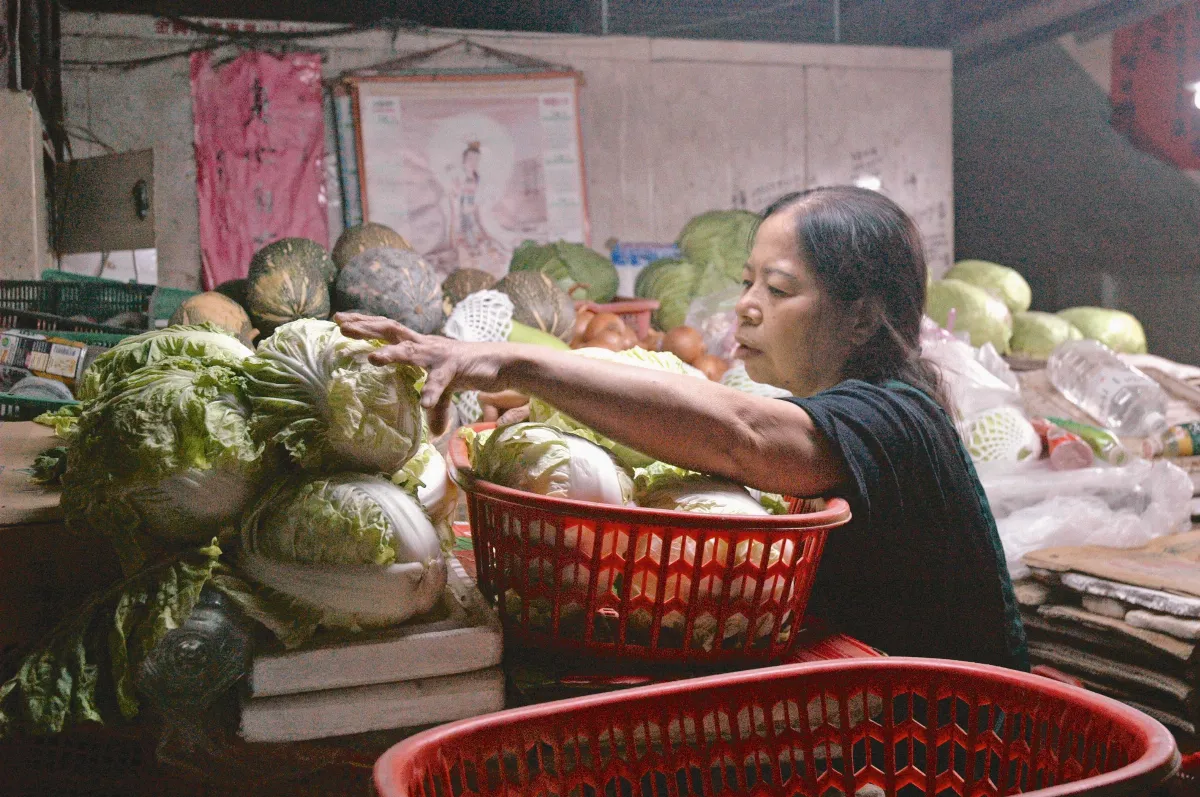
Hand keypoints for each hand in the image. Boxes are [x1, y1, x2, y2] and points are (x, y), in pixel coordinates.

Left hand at [335, 312, 509, 432]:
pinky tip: (425, 402)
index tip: (340, 318)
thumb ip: (437, 405)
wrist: (502, 363)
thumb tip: (434, 433)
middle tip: (340, 323)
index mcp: (419, 345)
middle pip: (391, 330)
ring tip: (372, 359)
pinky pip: (441, 381)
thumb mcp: (447, 388)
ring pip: (411, 351)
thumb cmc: (471, 370)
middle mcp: (425, 345)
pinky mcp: (456, 367)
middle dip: (366, 326)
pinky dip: (432, 392)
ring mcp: (440, 354)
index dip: (365, 322)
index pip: (387, 329)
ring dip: (392, 354)